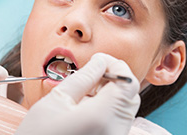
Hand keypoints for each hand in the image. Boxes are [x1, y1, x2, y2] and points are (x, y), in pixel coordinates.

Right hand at [16, 53, 139, 134]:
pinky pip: (119, 118)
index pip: (127, 81)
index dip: (116, 65)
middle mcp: (116, 130)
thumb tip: (99, 62)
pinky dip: (108, 105)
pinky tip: (88, 104)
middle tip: (93, 72)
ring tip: (88, 88)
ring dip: (111, 91)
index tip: (100, 60)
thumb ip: (83, 77)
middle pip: (129, 94)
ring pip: (125, 106)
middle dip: (114, 77)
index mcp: (102, 116)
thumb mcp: (57, 100)